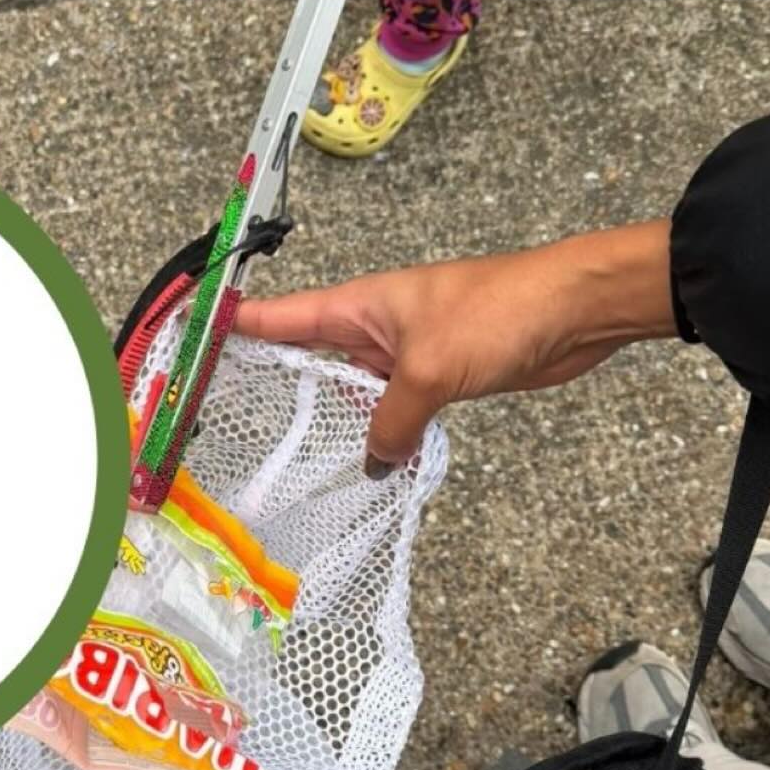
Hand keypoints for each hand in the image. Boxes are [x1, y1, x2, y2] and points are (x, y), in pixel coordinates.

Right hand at [236, 221, 676, 468]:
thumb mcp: (430, 372)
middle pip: (310, 360)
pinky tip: (371, 463)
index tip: (194, 341)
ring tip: (289, 458)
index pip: (283, 317)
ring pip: (352, 392)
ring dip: (332, 421)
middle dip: (274, 387)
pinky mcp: (437, 377)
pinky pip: (393, 410)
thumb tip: (377, 463)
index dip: (237, 328)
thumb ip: (392, 422)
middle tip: (228, 421)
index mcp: (361, 306)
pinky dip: (381, 435)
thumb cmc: (500, 313)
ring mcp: (405, 354)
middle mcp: (375, 328)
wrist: (575, 311)